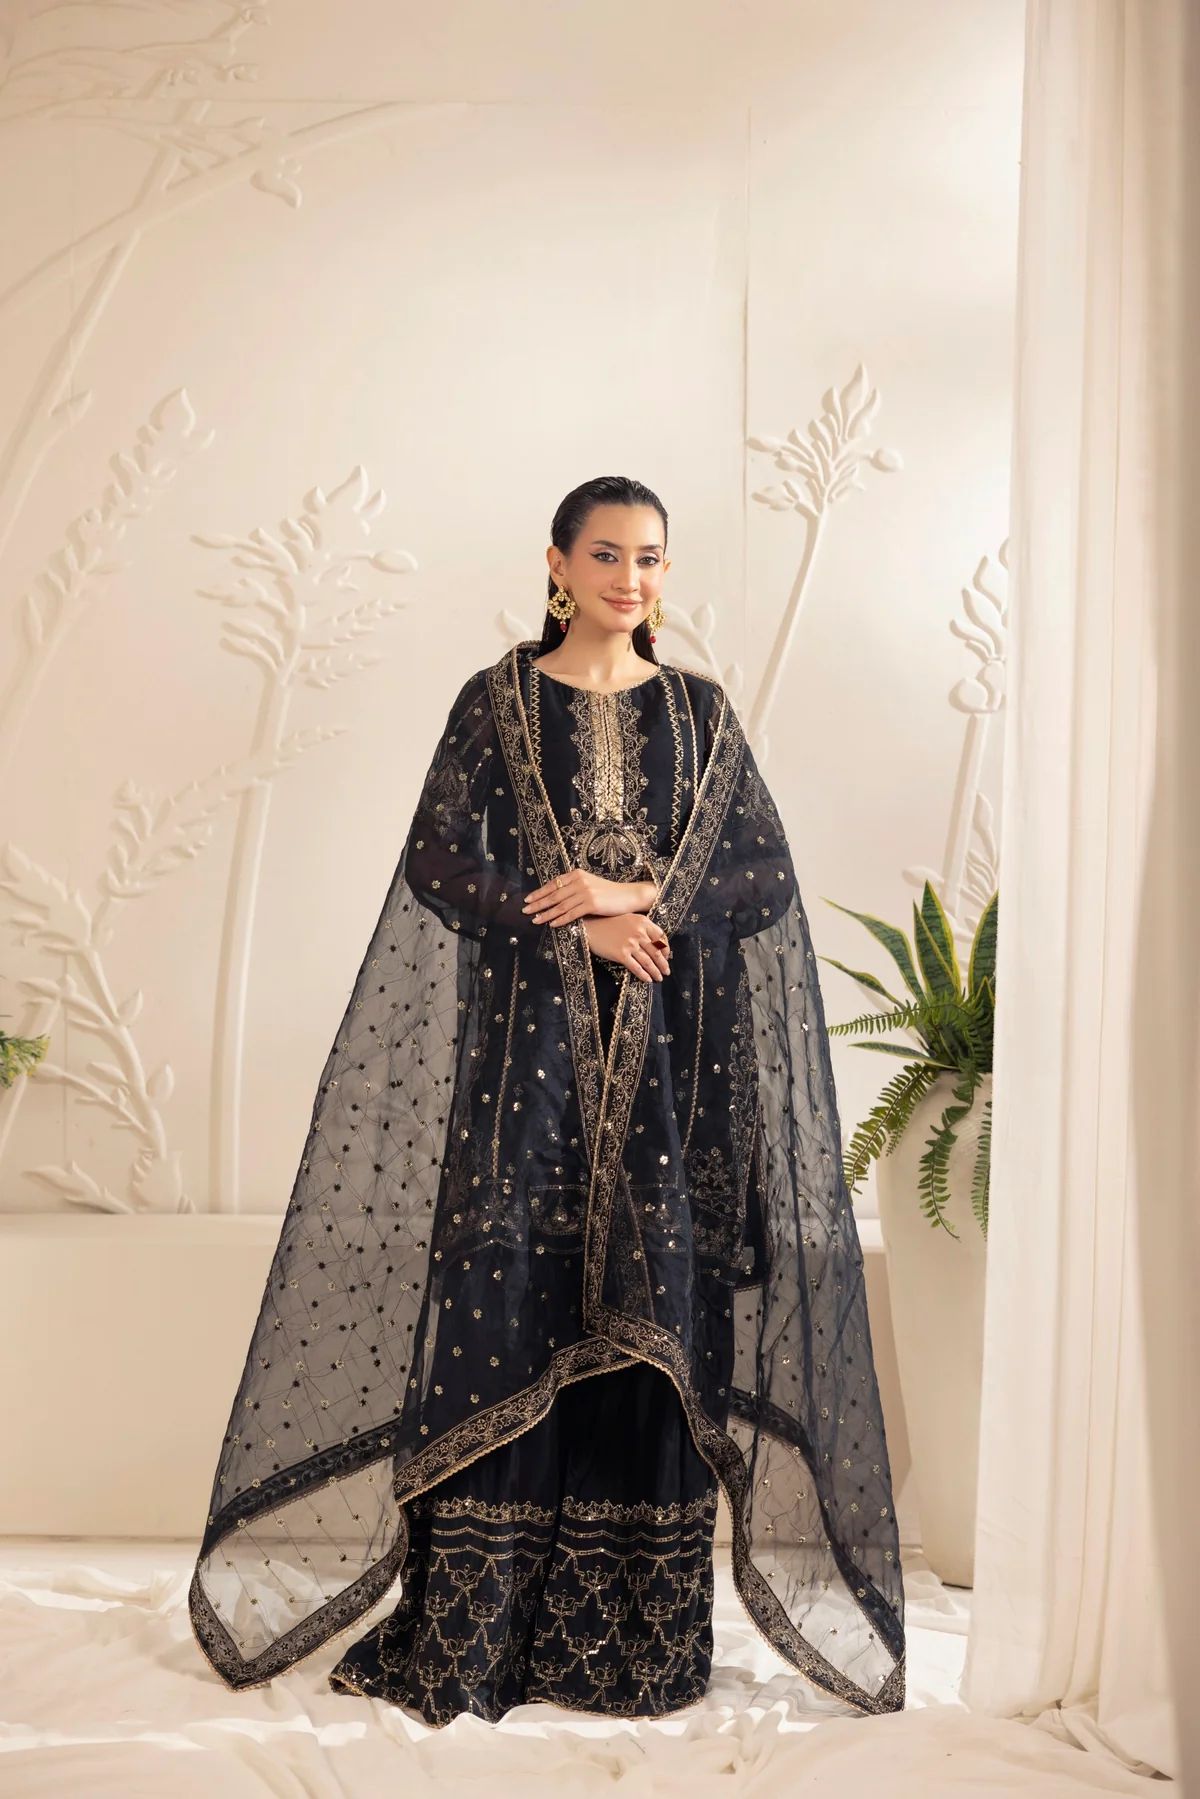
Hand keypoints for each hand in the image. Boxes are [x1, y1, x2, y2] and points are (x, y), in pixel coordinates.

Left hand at [521, 868, 655, 925]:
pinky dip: (560, 919)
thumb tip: (556, 896)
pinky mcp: (592, 903)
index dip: (539, 892)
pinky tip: (552, 924)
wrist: (628, 895)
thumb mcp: (590, 884)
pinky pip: (572, 913)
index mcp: (577, 874)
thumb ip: (574, 887)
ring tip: (535, 920)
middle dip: (538, 904)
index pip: (553, 884)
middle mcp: (579, 881)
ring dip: (546, 914)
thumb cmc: (609, 892)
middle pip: (553, 894)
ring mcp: (586, 892)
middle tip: (525, 911)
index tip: (528, 900)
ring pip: (560, 905)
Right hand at [581, 914, 671, 981]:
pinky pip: (636, 967)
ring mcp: (630, 944)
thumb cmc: (609, 923)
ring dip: (655, 972)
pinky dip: (643, 975)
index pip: (661, 937)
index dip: (666, 948)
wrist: (590, 928)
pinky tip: (647, 980)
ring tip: (659, 978)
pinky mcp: (621, 954)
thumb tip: (655, 942)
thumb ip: (642, 927)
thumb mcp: (629, 919)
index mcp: (643, 922)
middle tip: (666, 971)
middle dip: (663, 963)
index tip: (666, 956)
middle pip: (656, 951)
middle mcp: (639, 933)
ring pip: (648, 961)